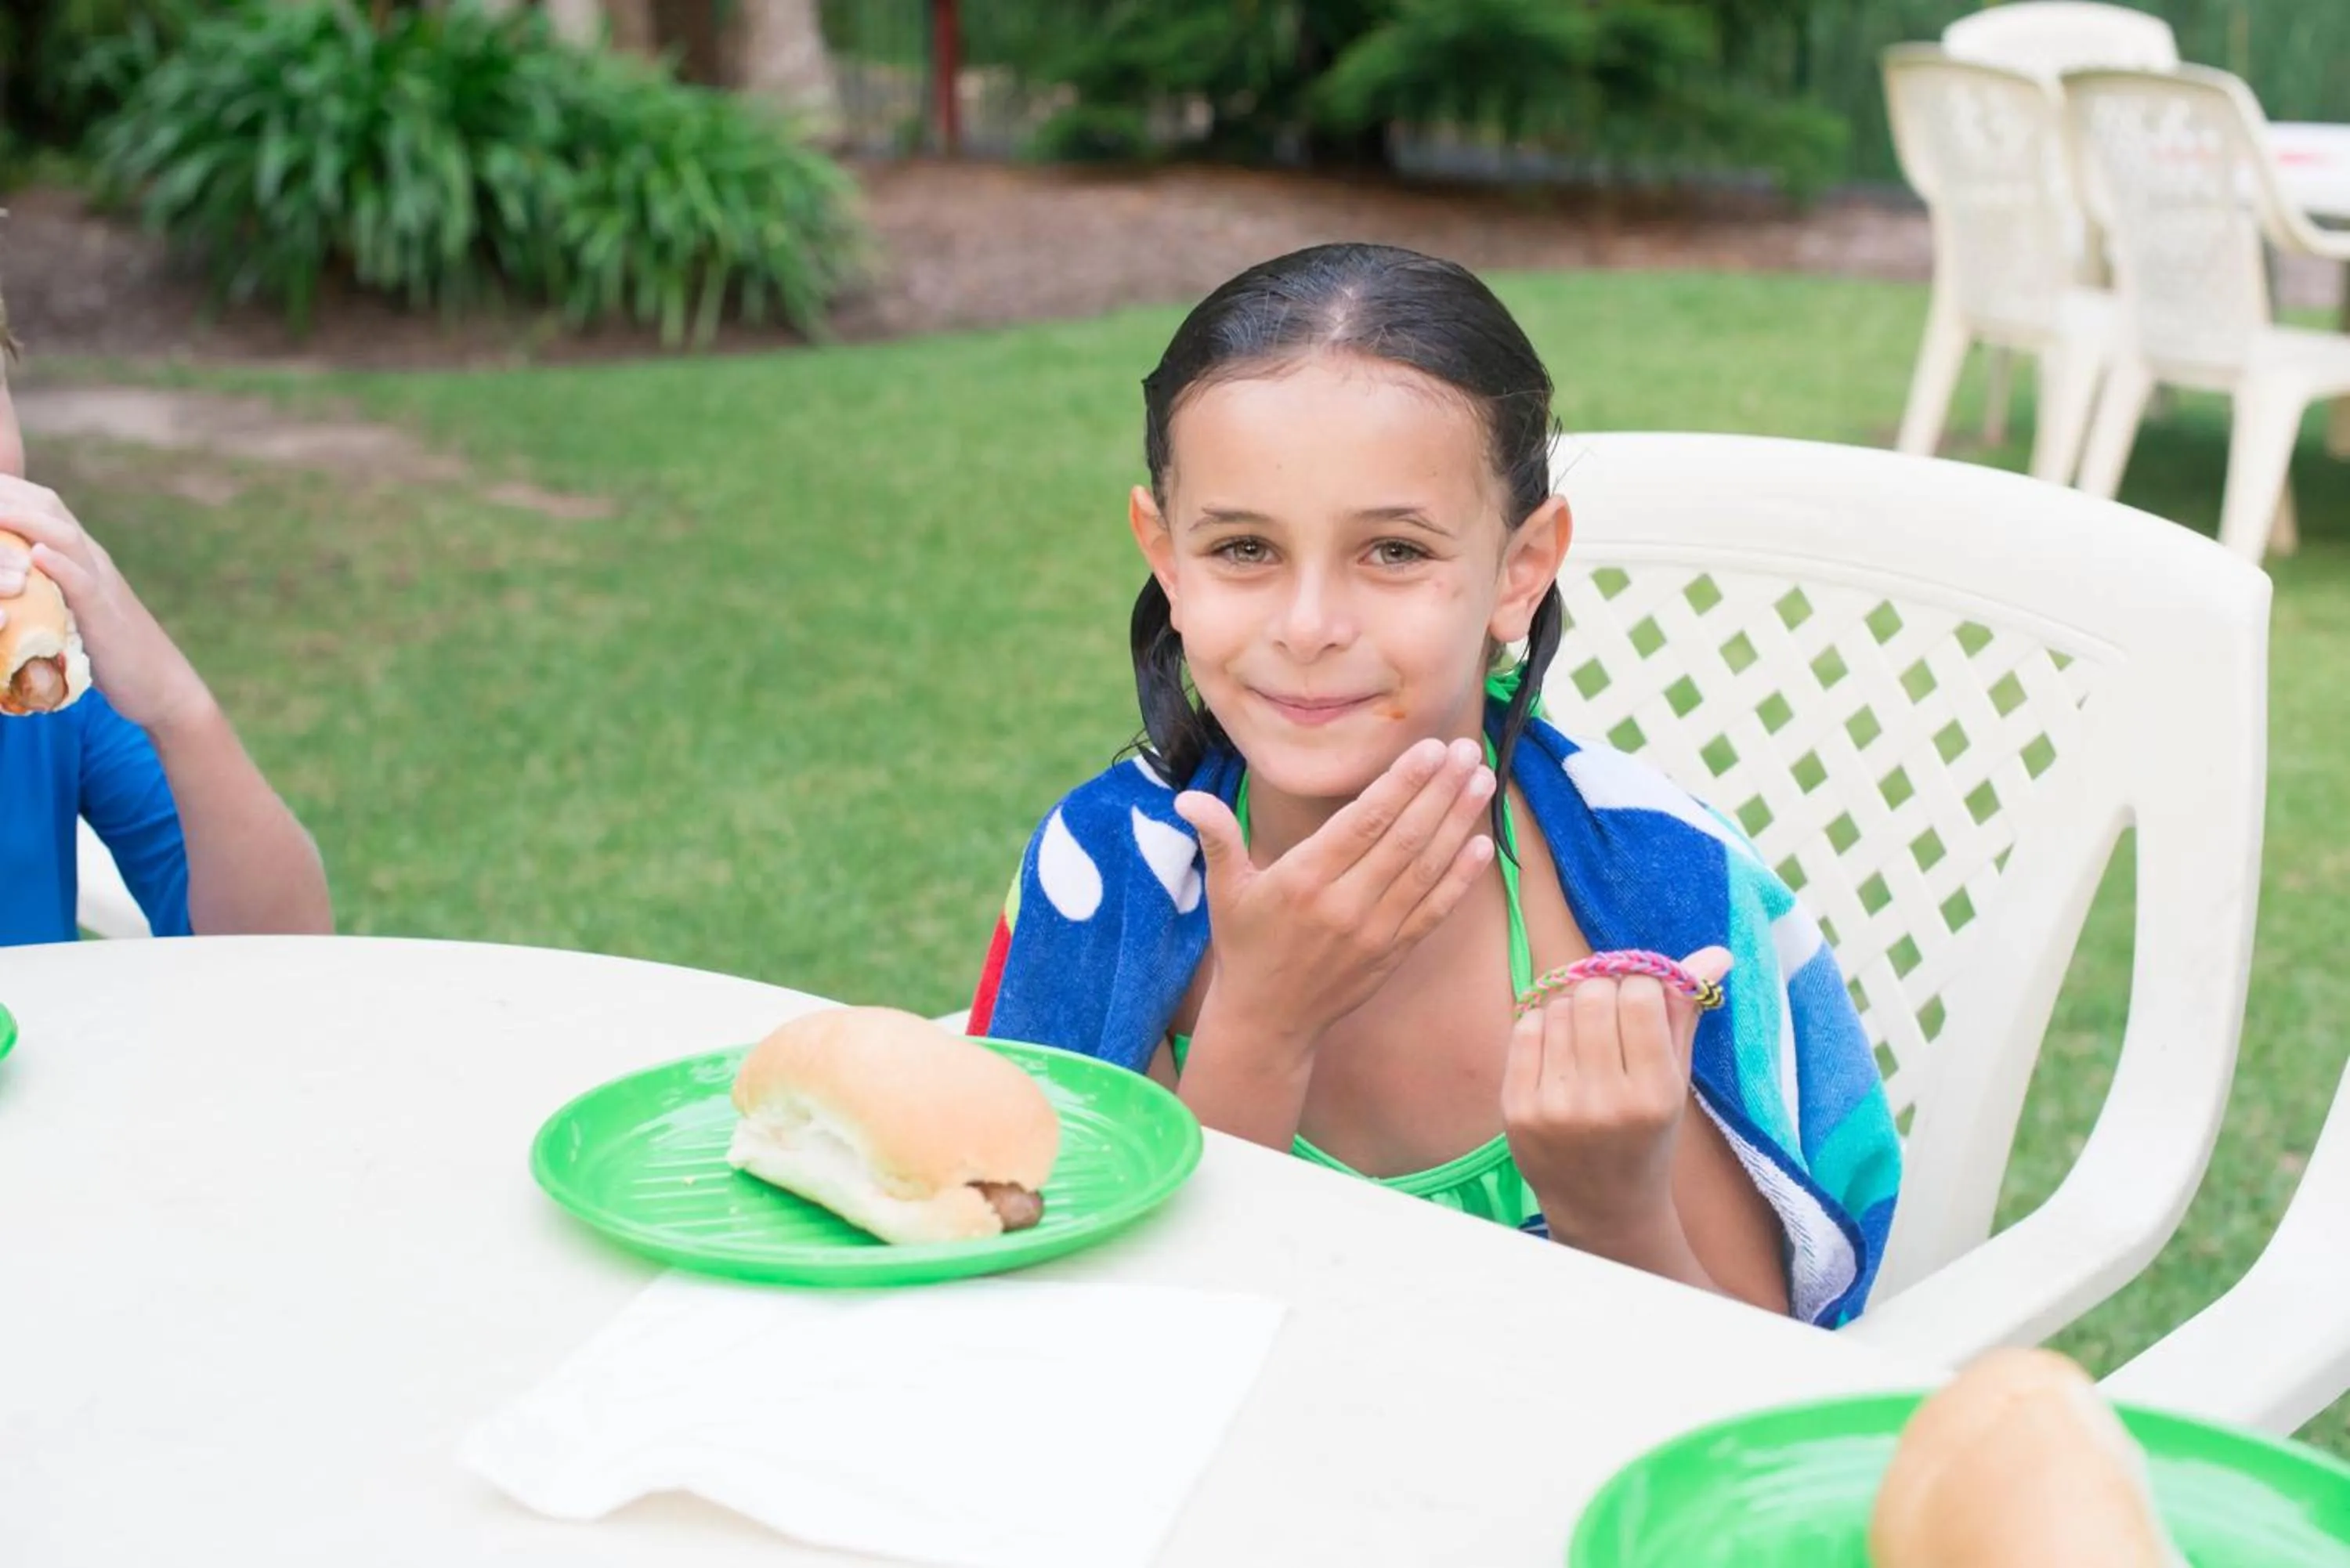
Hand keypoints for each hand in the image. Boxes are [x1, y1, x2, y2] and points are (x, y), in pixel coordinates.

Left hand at [0, 477, 210, 733]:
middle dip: (7, 493)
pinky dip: (61, 567)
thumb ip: (46, 583)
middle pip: (48, 507)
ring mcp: (102, 585)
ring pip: (64, 538)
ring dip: (24, 519)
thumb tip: (19, 569)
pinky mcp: (105, 617)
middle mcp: (91, 560)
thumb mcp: (69, 606)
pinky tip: (38, 555)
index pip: (41, 503)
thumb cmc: (106, 650)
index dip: (8, 488)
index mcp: (81, 555)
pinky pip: (84, 585)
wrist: (159, 683)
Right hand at [1174, 736, 1495, 1053]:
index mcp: (1303, 880)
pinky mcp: (1394, 953)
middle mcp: (1344, 904)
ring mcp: (1375, 932)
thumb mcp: (1224, 890)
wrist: (1267, 1021)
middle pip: (1404, 838)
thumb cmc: (1245, 946)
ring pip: (1426, 868)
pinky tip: (1484, 845)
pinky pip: (1435, 910)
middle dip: (1440, 791)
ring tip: (1483, 781)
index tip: (1431, 749)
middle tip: (1469, 752)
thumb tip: (1187, 798)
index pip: (1364, 822)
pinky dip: (1462, 878)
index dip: (1402, 783)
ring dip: (1459, 823)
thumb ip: (1217, 838)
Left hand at [1503, 947, 1731, 1247]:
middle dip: (1604, 991)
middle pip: (1593, 994)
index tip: (1641, 1002)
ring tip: (1587, 1038)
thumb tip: (1715, 953)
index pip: (1640, 995)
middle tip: (1611, 1014)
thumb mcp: (1675, 1082)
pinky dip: (1543, 1025)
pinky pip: (1525, 1028)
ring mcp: (1555, 1107)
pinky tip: (1560, 1050)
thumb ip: (1685, 1013)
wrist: (1602, 1207)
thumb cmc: (1646, 1135)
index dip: (1640, 986)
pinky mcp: (1517, 1109)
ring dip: (1572, 1008)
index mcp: (1655, 1095)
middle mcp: (1604, 1102)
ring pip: (1557, 1006)